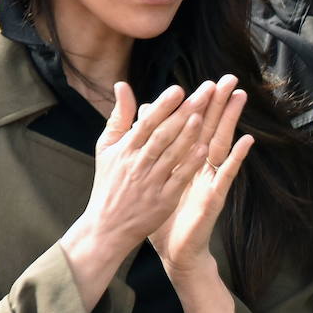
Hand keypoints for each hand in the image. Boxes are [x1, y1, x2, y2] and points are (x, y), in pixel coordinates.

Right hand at [60, 82, 210, 307]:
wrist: (106, 227)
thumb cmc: (109, 182)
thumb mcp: (107, 148)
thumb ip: (119, 116)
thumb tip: (122, 84)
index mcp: (125, 150)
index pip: (147, 123)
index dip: (163, 106)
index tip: (178, 89)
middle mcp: (138, 164)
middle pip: (164, 135)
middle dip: (185, 112)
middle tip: (205, 93)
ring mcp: (151, 183)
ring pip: (172, 155)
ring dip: (188, 135)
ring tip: (204, 116)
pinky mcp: (163, 200)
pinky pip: (178, 179)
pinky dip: (190, 164)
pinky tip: (204, 149)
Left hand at [149, 74, 253, 277]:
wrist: (174, 251)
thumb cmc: (165, 215)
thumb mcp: (155, 178)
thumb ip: (152, 147)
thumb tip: (144, 117)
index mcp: (185, 161)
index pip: (194, 127)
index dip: (201, 105)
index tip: (208, 81)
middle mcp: (201, 167)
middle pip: (211, 129)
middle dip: (220, 104)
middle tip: (230, 78)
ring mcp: (210, 180)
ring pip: (221, 144)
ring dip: (231, 121)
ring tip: (239, 97)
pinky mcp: (215, 196)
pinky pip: (226, 174)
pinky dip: (237, 157)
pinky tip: (246, 140)